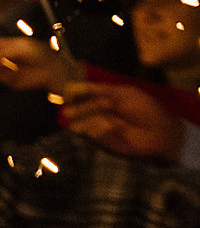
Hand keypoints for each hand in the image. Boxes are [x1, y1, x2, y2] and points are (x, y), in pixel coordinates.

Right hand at [0, 36, 76, 92]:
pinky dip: (5, 73)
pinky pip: (1, 76)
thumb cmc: (38, 54)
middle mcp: (7, 57)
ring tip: (4, 63)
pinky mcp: (10, 79)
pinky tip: (15, 71)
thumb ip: (0, 52)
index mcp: (9, 45)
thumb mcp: (19, 47)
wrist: (50, 69)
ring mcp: (8, 68)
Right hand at [62, 81, 187, 161]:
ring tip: (109, 120)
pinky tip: (112, 127)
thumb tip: (75, 87)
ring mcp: (96, 127)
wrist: (159, 131)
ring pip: (80, 123)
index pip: (78, 94)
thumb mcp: (125, 93)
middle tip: (103, 106)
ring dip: (91, 119)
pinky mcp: (100, 141)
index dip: (72, 94)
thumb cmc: (146, 110)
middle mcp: (96, 112)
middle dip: (83, 108)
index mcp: (102, 97)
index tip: (68, 94)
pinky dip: (100, 129)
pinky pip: (91, 133)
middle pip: (76, 108)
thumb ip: (101, 89)